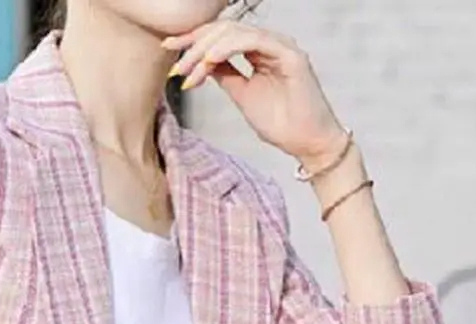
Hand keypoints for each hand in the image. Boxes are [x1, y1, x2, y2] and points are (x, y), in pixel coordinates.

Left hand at [163, 21, 346, 169]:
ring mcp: (280, 46)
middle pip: (224, 29)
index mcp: (258, 51)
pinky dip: (228, 48)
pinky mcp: (289, 55)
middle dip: (195, 44)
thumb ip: (226, 75)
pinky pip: (253, 41)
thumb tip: (203, 64)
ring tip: (188, 68)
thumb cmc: (281, 123)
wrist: (307, 142)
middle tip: (176, 65)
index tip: (169, 49)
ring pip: (235, 32)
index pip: (221, 36)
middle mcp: (269, 44)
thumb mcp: (243, 95)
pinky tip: (210, 61)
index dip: (194, 41)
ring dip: (206, 49)